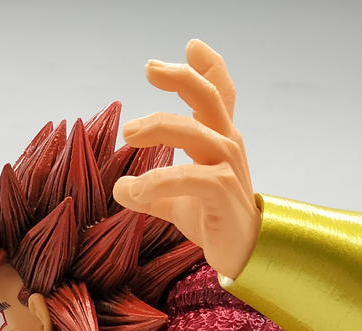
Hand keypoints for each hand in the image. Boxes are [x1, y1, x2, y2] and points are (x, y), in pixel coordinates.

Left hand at [114, 39, 260, 279]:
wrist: (243, 254)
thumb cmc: (215, 219)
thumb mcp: (179, 199)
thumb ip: (151, 190)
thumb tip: (119, 187)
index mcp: (219, 140)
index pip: (221, 94)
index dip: (209, 66)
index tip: (190, 46)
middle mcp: (227, 145)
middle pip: (208, 97)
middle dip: (180, 76)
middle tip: (148, 68)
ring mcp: (227, 166)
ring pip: (193, 131)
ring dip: (157, 128)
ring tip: (127, 137)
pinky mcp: (223, 191)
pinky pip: (188, 177)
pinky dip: (157, 182)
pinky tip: (134, 191)